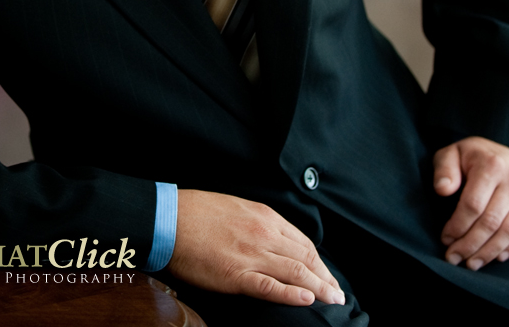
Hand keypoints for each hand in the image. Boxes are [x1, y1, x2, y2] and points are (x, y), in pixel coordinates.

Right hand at [167, 189, 345, 306]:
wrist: (170, 218)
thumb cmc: (197, 211)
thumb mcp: (236, 207)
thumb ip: (258, 222)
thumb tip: (273, 237)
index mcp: (264, 215)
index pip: (303, 241)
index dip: (320, 262)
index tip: (327, 275)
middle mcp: (263, 233)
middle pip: (305, 257)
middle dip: (325, 278)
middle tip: (338, 295)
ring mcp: (251, 254)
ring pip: (296, 272)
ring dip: (319, 288)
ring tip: (333, 301)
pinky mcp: (236, 274)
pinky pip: (271, 287)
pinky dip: (292, 294)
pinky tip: (307, 300)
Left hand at [433, 136, 508, 269]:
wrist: (500, 153)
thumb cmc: (470, 157)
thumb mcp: (451, 154)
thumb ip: (444, 170)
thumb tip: (442, 190)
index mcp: (491, 165)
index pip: (473, 205)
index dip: (458, 226)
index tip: (445, 239)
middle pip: (491, 222)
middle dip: (470, 244)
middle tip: (454, 258)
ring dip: (489, 252)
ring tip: (471, 263)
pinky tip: (496, 257)